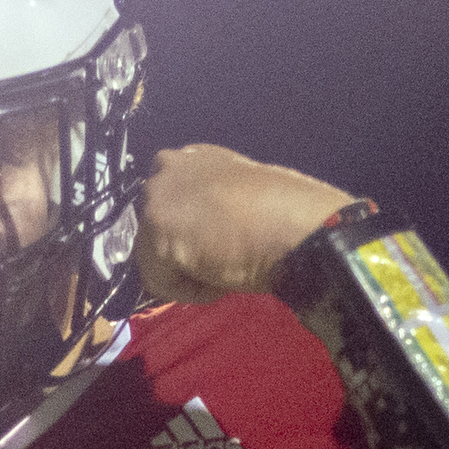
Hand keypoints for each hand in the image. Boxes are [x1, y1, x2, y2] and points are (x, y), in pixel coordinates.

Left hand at [134, 146, 352, 305]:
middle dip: (180, 248)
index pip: (172, 200)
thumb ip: (216, 203)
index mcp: (194, 156)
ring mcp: (156, 199)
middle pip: (154, 227)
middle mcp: (167, 168)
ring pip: (153, 256)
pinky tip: (220, 280)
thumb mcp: (244, 194)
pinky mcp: (155, 234)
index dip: (191, 228)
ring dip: (185, 271)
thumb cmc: (286, 212)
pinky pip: (161, 282)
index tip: (218, 242)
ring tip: (224, 270)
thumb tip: (208, 230)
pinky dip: (189, 291)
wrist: (295, 225)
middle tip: (217, 260)